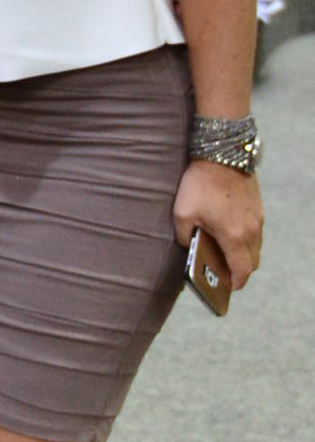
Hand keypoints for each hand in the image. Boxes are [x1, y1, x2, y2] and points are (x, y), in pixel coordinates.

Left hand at [173, 159, 262, 288]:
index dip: (235, 283)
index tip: (228, 287)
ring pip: (255, 247)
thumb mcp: (182, 213)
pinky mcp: (258, 207)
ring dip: (243, 254)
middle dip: (240, 271)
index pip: (242, 270)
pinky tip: (229, 235)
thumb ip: (185, 237)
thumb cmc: (199, 185)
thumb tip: (191, 246)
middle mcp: (252, 230)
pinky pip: (256, 232)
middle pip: (252, 262)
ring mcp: (258, 218)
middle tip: (224, 273)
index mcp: (234, 236)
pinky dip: (246, 240)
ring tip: (225, 255)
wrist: (222, 154)